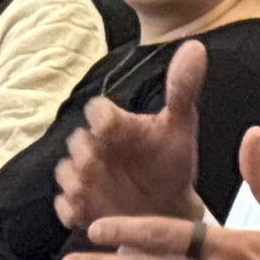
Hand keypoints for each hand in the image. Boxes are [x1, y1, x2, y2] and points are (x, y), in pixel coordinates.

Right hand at [54, 40, 208, 228]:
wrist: (169, 204)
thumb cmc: (170, 159)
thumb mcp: (181, 125)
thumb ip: (183, 88)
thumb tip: (196, 46)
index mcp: (116, 124)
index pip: (96, 110)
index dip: (102, 119)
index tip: (113, 128)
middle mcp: (95, 147)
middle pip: (76, 143)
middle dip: (87, 152)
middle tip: (103, 162)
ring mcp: (84, 178)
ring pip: (66, 174)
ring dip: (77, 181)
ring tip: (95, 189)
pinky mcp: (80, 208)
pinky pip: (64, 208)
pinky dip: (71, 211)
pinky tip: (86, 213)